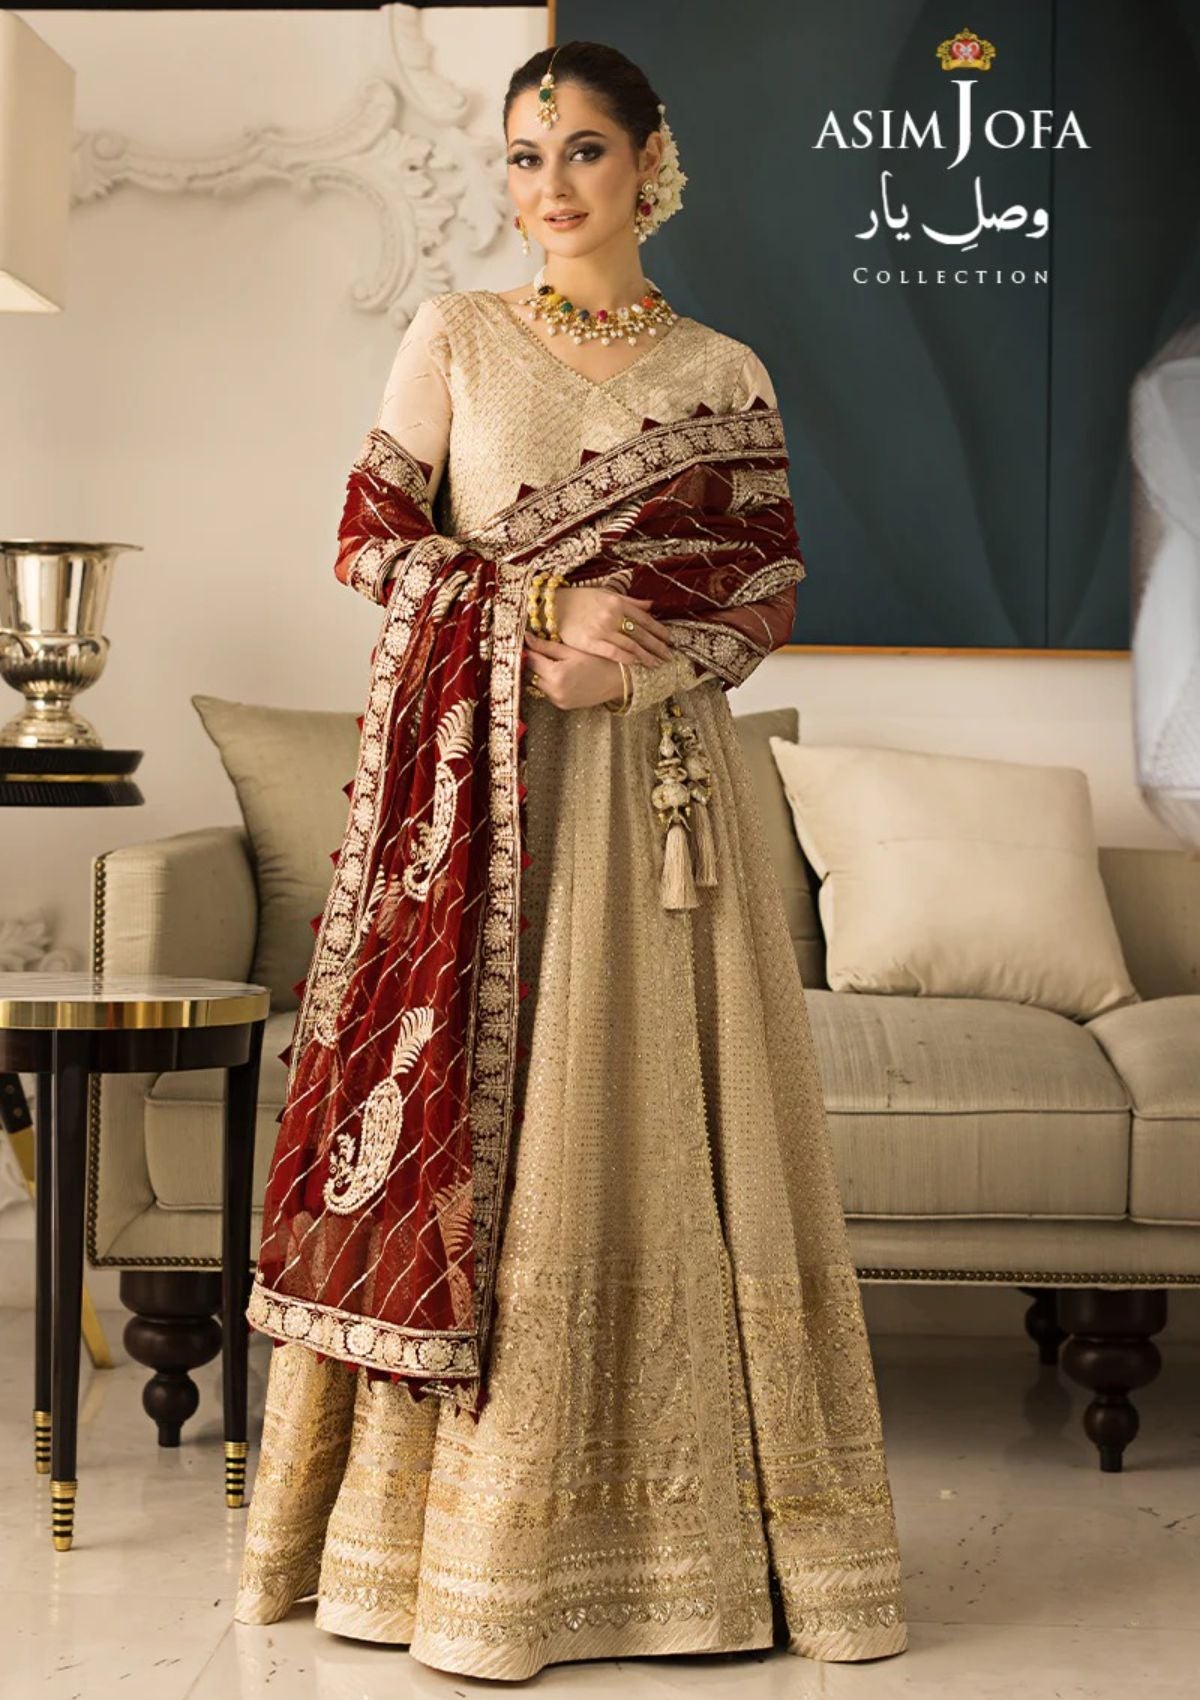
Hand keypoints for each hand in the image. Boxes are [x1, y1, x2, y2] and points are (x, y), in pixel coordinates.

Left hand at [523, 633, 626, 710]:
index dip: (527, 649)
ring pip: (538, 683)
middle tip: (538, 649)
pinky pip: (548, 692)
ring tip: (551, 660)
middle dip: (533, 661)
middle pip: (531, 673)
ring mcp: (558, 701)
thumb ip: (547, 646)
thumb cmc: (598, 661)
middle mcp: (554, 691)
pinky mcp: (562, 706)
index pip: (530, 660)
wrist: (618, 681)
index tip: (525, 641)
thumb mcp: (572, 650)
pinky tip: (560, 673)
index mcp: (556, 674)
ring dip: (540, 673)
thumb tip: (526, 639)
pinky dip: (549, 683)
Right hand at [548, 585, 673, 668]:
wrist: (552, 606)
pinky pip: (613, 652)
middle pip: (642, 634)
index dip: (660, 631)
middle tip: (669, 656)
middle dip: (658, 646)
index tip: (670, 640)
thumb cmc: (579, 599)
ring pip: (631, 645)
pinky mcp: (590, 642)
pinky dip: (627, 658)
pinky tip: (637, 664)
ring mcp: (602, 629)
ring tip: (657, 664)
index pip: (645, 619)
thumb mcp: (606, 594)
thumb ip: (629, 601)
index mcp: (618, 602)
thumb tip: (651, 605)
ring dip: (647, 656)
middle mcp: (613, 615)